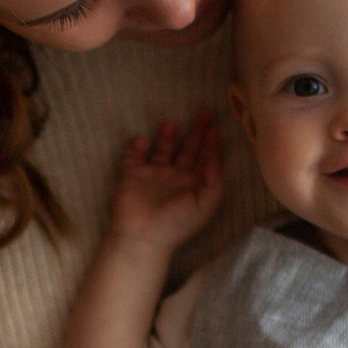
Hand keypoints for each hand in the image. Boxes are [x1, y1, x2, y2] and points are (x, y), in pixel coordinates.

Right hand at [110, 112, 224, 252]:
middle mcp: (174, 177)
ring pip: (162, 150)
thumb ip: (214, 181)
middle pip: (188, 149)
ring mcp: (152, 175)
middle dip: (197, 131)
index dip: (212, 145)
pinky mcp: (131, 175)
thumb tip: (216, 158)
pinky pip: (132, 156)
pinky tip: (143, 141)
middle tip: (206, 112)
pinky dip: (135, 147)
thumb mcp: (205, 204)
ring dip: (167, 135)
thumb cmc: (177, 223)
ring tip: (171, 122)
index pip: (205, 159)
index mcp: (193, 184)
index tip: (215, 129)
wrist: (143, 236)